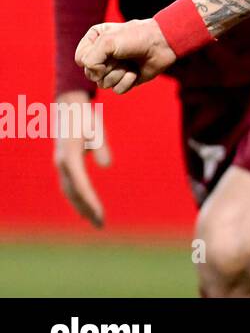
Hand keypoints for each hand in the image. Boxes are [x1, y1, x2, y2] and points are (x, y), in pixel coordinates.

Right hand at [52, 91, 110, 227]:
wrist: (70, 108)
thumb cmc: (86, 118)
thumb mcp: (96, 129)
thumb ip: (101, 146)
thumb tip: (106, 165)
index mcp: (69, 157)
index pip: (80, 185)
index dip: (89, 201)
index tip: (99, 213)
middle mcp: (62, 163)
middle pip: (74, 193)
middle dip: (86, 209)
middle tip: (101, 225)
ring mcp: (61, 165)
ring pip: (70, 191)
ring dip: (82, 207)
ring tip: (96, 221)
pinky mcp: (65, 164)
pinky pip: (70, 186)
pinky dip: (78, 198)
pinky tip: (86, 209)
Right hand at [76, 19, 176, 93]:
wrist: (162, 44)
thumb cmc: (136, 38)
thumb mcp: (108, 41)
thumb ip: (90, 58)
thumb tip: (94, 76)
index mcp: (94, 40)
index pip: (80, 59)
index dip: (92, 59)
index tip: (107, 49)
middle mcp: (101, 55)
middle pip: (90, 74)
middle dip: (108, 67)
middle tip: (122, 57)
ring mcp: (113, 68)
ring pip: (103, 84)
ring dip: (118, 74)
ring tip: (130, 63)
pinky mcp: (125, 79)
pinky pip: (117, 90)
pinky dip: (127, 82)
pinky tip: (136, 71)